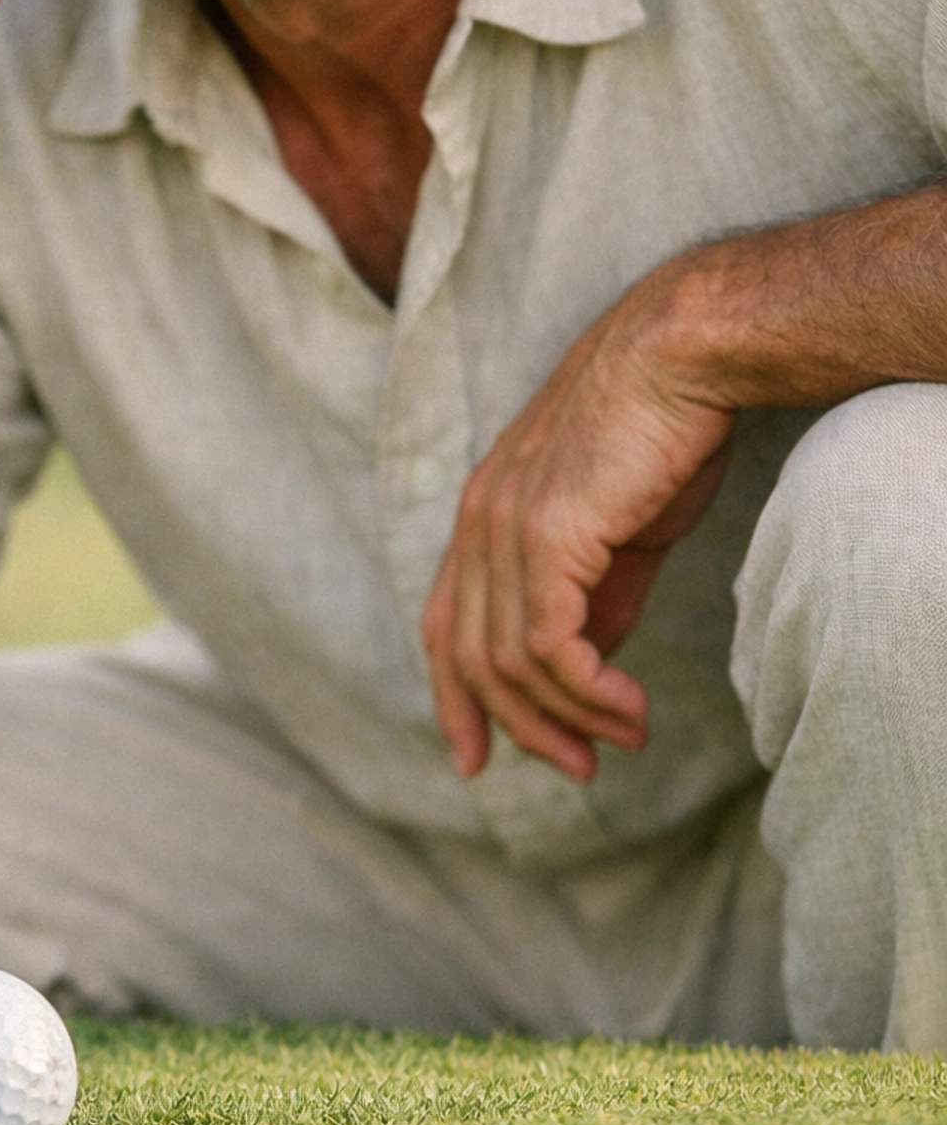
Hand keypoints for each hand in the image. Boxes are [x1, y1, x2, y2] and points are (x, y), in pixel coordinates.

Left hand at [421, 280, 734, 780]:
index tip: (476, 760)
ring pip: (510, 661)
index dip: (453, 698)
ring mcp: (504, 525)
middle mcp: (478, 521)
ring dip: (570, 716)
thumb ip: (595, 594)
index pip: (442, 625)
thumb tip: (586, 662)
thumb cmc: (660, 432)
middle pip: (469, 657)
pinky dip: (586, 691)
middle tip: (582, 768)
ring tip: (628, 736)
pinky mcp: (546, 532)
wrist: (683, 356)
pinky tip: (630, 707)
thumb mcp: (618, 530)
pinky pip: (547, 644)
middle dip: (522, 727)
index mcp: (482, 515)